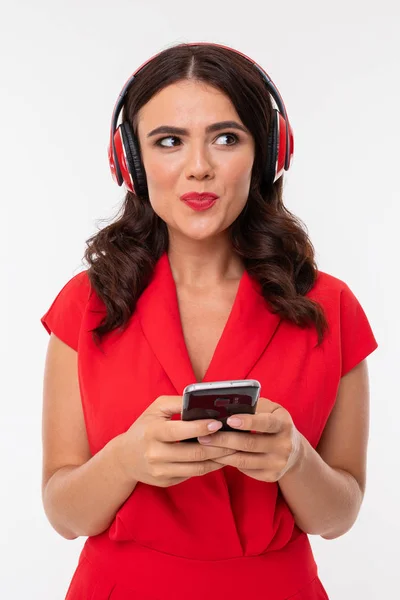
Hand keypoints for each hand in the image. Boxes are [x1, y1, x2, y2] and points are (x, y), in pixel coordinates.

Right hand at [116, 395, 236, 487]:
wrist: (125, 458)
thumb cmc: (145, 427)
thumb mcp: (156, 409)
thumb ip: (178, 402)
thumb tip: (203, 400)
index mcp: (153, 432)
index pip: (179, 431)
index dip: (200, 428)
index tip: (218, 423)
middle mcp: (155, 454)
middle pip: (193, 453)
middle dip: (218, 445)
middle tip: (235, 437)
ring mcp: (161, 471)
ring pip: (197, 467)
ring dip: (218, 459)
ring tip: (234, 449)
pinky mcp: (167, 482)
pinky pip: (193, 474)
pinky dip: (210, 467)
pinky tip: (221, 458)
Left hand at [197, 397, 303, 481]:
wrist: (294, 452)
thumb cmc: (274, 423)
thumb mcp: (271, 410)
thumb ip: (254, 406)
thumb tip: (226, 406)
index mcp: (284, 424)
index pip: (266, 423)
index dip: (248, 422)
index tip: (228, 420)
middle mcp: (284, 445)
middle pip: (250, 444)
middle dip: (224, 439)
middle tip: (204, 435)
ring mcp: (277, 463)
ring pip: (243, 460)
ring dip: (220, 453)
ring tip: (204, 445)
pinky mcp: (270, 476)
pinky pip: (244, 470)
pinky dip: (227, 462)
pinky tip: (214, 455)